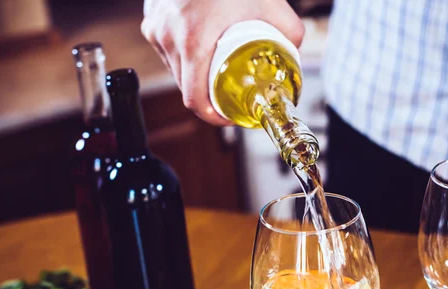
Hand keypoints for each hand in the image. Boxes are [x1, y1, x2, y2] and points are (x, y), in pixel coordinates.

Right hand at [141, 0, 304, 124]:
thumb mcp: (268, 3)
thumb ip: (289, 31)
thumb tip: (295, 54)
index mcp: (193, 42)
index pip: (195, 100)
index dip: (213, 117)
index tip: (228, 118)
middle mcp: (169, 39)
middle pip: (188, 88)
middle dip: (210, 97)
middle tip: (230, 97)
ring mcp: (156, 31)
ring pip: (176, 71)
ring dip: (196, 78)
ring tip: (217, 73)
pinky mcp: (151, 23)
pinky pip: (168, 52)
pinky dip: (184, 58)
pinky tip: (200, 52)